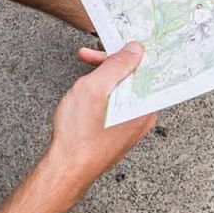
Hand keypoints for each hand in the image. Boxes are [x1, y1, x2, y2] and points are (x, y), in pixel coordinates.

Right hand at [46, 42, 159, 185]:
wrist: (67, 168)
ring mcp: (133, 124)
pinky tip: (88, 94)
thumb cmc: (79, 134)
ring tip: (83, 77)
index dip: (126, 51)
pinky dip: (103, 94)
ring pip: (124, 90)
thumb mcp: (95, 88)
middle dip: (110, 63)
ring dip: (104, 78)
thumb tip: (136, 49)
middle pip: (134, 77)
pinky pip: (118, 104)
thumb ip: (117, 65)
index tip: (110, 45)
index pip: (146, 67)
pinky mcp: (121, 130)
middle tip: (87, 56)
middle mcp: (144, 115)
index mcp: (145, 105)